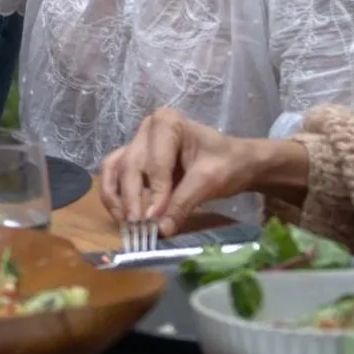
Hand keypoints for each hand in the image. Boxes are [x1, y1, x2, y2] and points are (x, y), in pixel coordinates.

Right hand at [99, 109, 302, 229]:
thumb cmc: (228, 164)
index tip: (154, 220)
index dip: (155, 192)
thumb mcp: (209, 182)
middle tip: (137, 226)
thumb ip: (183, 203)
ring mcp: (138, 144)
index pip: (155, 163)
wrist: (238, 162)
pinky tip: (122, 216)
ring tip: (125, 222)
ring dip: (115, 196)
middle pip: (130, 165)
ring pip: (115, 169)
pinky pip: (115, 176)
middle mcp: (146, 130)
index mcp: (167, 123)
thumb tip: (161, 230)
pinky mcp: (135, 160)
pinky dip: (115, 195)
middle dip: (132, 197)